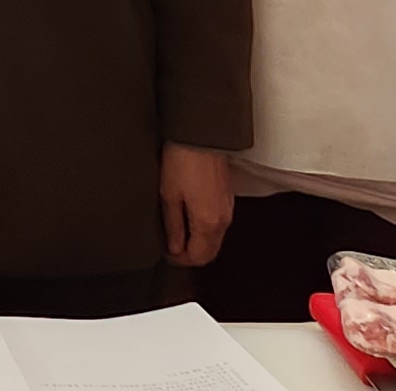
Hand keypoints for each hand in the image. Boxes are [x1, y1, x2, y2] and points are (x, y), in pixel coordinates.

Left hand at [159, 143, 235, 267]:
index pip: (199, 257)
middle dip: (191, 254)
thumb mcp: (169, 195)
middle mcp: (223, 219)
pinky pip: (219, 223)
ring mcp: (228, 208)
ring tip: (178, 232)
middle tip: (171, 247)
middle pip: (210, 251)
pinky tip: (190, 218)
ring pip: (215, 238)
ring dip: (199, 242)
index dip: (180, 260)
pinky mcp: (227, 196)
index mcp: (208, 223)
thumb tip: (174, 247)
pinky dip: (206, 228)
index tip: (167, 253)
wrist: (201, 135)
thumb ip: (173, 226)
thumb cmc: (183, 160)